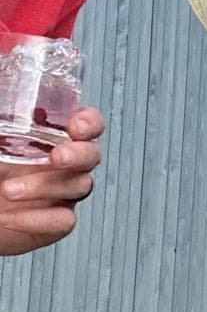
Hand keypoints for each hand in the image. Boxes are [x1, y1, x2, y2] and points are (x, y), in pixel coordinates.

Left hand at [0, 107, 103, 256]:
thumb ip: (4, 122)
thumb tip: (2, 89)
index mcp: (54, 139)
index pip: (89, 124)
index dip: (90, 123)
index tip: (76, 126)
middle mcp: (66, 165)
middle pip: (92, 155)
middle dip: (78, 154)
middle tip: (56, 157)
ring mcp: (63, 193)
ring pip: (79, 187)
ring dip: (44, 187)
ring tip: (9, 190)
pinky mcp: (56, 222)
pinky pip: (63, 220)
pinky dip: (36, 218)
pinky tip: (10, 216)